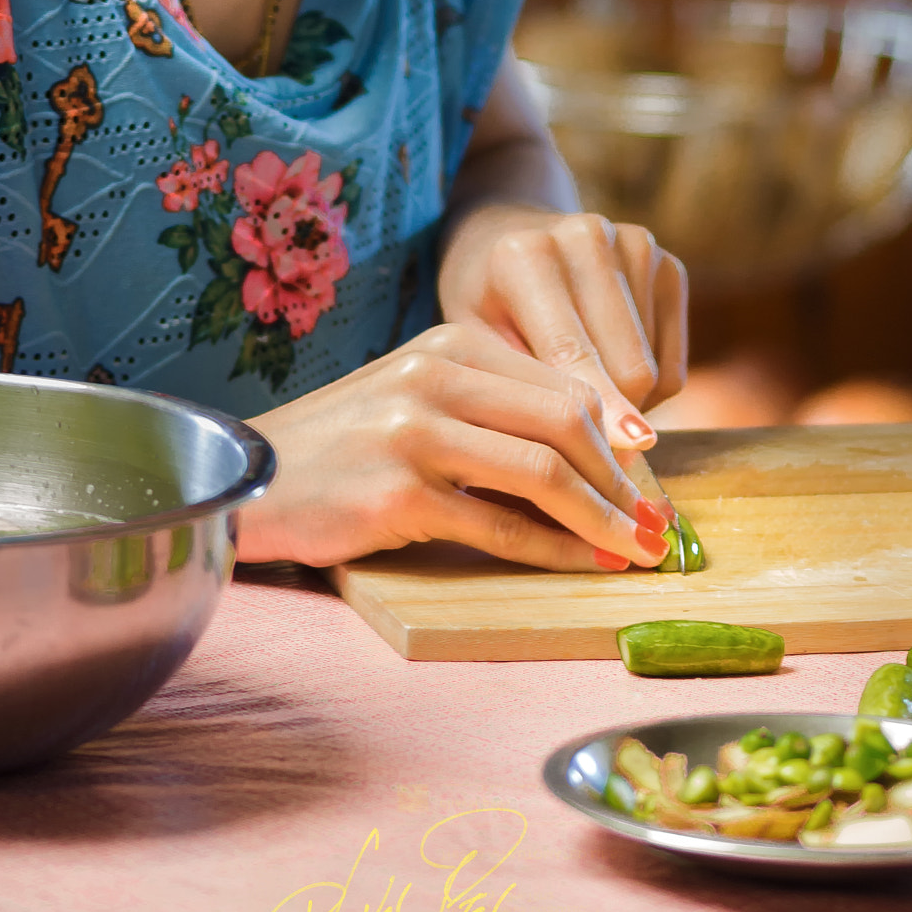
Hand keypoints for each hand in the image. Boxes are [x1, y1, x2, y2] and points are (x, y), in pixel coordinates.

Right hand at [239, 322, 670, 570]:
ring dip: (602, 520)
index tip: (653, 477)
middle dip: (624, 480)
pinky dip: (552, 551)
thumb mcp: (420, 402)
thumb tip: (602, 456)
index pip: (562, 384)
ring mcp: (413, 434)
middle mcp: (433, 377)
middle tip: (660, 525)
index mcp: (448, 345)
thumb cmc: (345, 449)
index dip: (619, 435)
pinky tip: (580, 566)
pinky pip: (497, 527)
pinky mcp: (396, 495)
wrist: (251, 479)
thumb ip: (495, 412)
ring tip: (636, 551)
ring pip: (541, 474)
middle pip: (565, 423)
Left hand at [437, 205, 688, 441]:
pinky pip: (673, 362)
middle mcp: (588, 238)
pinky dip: (647, 386)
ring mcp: (634, 245)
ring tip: (579, 395)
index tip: (619, 464)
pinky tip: (606, 368)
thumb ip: (523, 392)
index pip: (572, 353)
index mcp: (527, 255)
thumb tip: (592, 454)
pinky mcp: (667, 265)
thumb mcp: (474, 346)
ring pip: (654, 371)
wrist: (504, 240)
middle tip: (579, 451)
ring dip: (627, 405)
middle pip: (629, 369)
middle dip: (610, 420)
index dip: (598, 413)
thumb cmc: (483, 306)